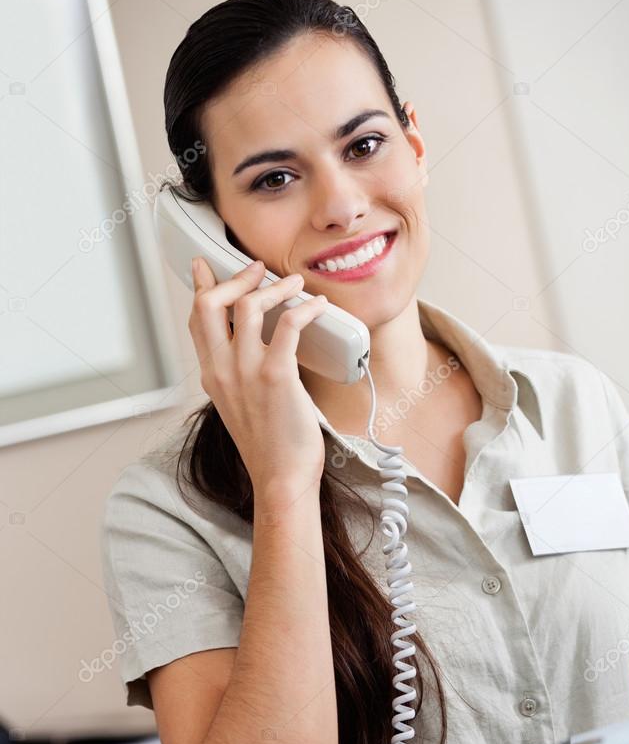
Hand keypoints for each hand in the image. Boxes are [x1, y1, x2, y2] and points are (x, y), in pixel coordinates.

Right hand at [189, 257, 327, 502]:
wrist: (280, 477)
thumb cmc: (269, 446)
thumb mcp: (239, 404)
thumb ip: (236, 373)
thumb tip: (250, 345)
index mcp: (211, 376)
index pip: (196, 320)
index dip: (202, 287)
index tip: (206, 265)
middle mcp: (222, 370)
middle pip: (209, 304)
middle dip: (234, 278)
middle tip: (258, 270)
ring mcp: (246, 371)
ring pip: (248, 306)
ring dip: (275, 287)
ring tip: (294, 284)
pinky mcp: (276, 376)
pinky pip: (288, 324)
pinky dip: (304, 307)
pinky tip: (317, 306)